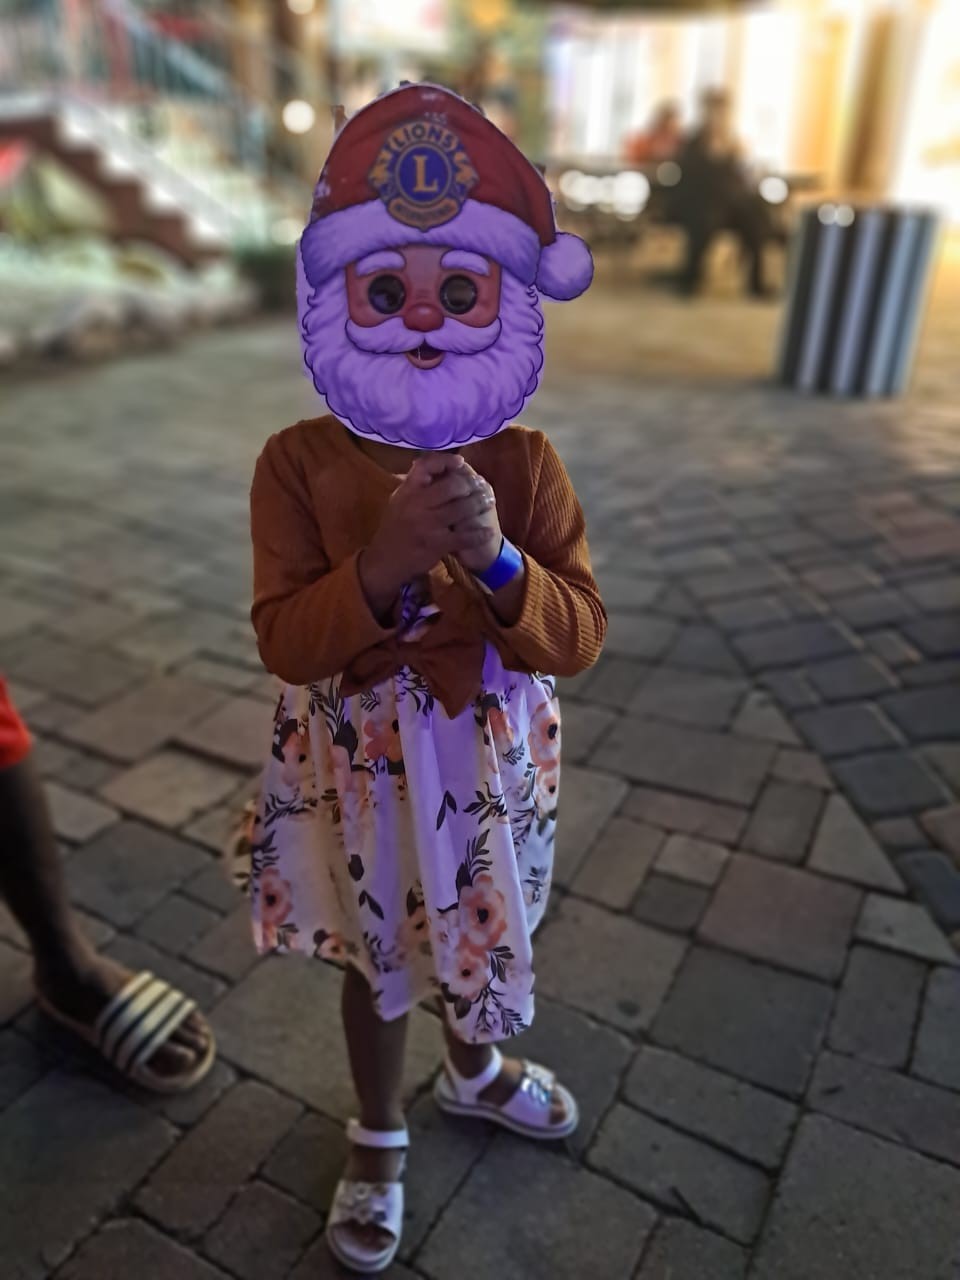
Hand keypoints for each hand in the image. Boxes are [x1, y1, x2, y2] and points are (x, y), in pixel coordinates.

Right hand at [359, 454, 494, 615]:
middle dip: (471, 485)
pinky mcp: (436, 544)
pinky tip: (488, 531)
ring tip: (488, 502)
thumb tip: (424, 461)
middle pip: (452, 486)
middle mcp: (416, 504)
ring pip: (462, 509)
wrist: (385, 561)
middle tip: (481, 486)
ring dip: (479, 505)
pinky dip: (479, 534)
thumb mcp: (398, 500)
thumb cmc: (394, 528)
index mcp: (407, 491)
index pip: (426, 465)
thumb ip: (412, 483)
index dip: (446, 461)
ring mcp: (427, 525)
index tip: (461, 463)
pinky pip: (464, 537)